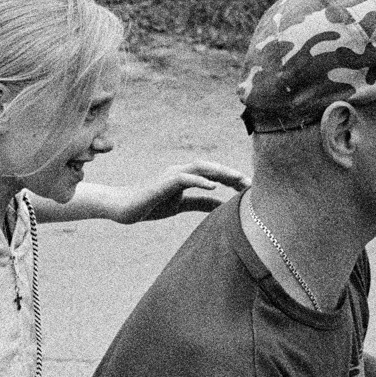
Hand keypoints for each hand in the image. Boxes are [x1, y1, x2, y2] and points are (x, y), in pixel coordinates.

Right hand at [101, 160, 247, 223]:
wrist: (124, 208)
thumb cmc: (151, 206)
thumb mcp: (181, 206)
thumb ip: (200, 204)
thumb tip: (222, 207)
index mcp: (186, 176)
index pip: (213, 174)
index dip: (231, 179)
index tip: (249, 188)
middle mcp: (181, 171)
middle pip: (211, 167)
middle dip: (231, 174)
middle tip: (251, 184)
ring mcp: (171, 174)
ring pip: (201, 167)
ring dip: (221, 173)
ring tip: (238, 180)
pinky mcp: (163, 182)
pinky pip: (184, 179)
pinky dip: (200, 181)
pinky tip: (213, 188)